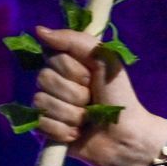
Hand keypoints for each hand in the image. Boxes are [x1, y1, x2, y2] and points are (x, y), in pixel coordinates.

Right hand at [28, 23, 148, 165]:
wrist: (128, 136)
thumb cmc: (119, 96)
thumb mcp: (106, 60)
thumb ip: (76, 41)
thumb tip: (39, 30)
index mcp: (66, 66)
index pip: (51, 58)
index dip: (74, 70)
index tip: (92, 78)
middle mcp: (53, 85)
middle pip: (44, 80)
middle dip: (75, 93)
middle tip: (92, 101)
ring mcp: (47, 108)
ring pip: (42, 103)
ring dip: (72, 114)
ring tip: (88, 120)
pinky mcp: (45, 131)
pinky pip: (40, 124)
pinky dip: (63, 130)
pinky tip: (78, 133)